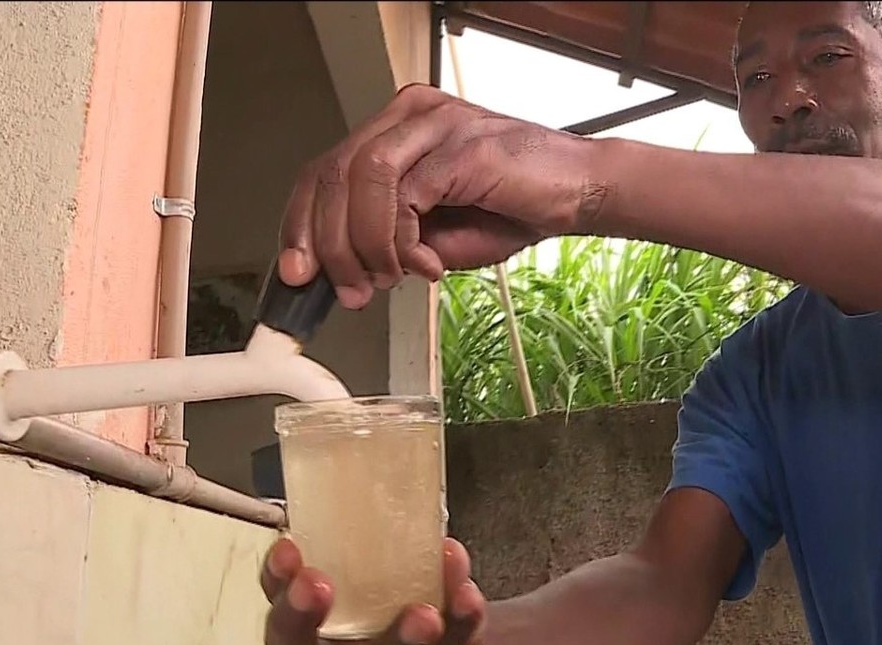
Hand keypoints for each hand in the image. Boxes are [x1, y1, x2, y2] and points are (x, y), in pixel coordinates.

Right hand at [261, 536, 492, 644]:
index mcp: (322, 628)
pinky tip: (466, 601)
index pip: (281, 608)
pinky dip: (458, 626)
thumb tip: (439, 546)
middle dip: (302, 615)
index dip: (276, 582)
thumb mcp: (408, 574)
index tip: (288, 551)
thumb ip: (415, 556)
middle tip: (317, 586)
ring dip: (398, 643)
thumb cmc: (419, 603)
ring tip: (423, 616)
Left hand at [277, 84, 598, 309]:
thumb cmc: (517, 207)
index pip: (327, 171)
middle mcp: (409, 116)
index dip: (302, 224)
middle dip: (325, 243)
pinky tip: (425, 264)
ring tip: (384, 280)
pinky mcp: (458, 146)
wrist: (583, 191)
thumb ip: (392, 243)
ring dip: (361, 244)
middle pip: (332, 172)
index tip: (298, 273)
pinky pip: (403, 195)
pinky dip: (401, 240)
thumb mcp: (438, 235)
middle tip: (346, 291)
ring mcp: (433, 125)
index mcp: (399, 129)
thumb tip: (348, 274)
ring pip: (358, 179)